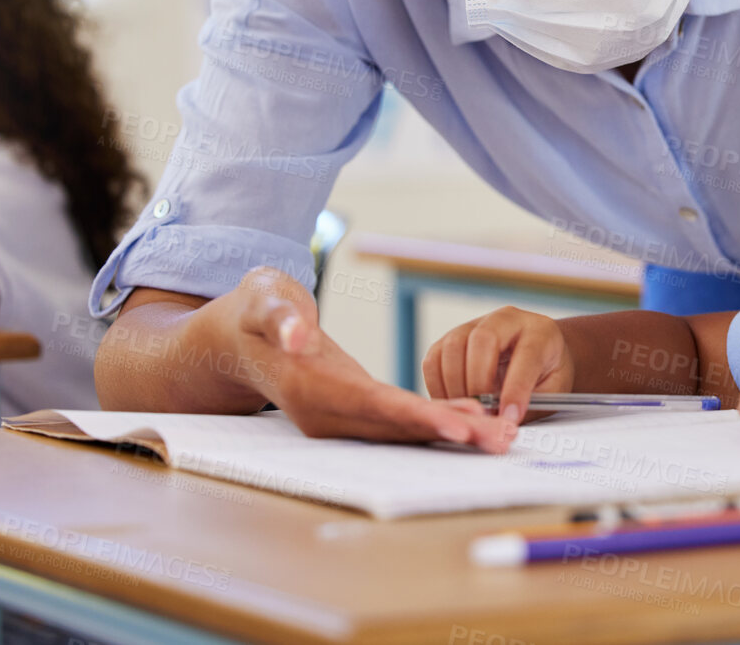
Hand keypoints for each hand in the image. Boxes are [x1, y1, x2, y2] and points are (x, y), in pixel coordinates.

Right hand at [208, 267, 514, 450]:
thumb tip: (298, 338)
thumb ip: (281, 319)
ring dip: (451, 435)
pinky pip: (398, 422)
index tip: (458, 427)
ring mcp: (340, 418)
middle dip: (450, 435)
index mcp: (311, 387)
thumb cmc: (255, 311)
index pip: (372, 406)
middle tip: (500, 440)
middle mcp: (328, 414)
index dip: (417, 417)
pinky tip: (471, 418)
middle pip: (398, 429)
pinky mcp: (352, 411)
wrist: (239, 337)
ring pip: (402, 431)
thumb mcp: (263, 300)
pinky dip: (434, 421)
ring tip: (500, 437)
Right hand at [423, 306, 575, 424]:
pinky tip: (452, 405)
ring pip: (453, 346)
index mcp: (540, 331)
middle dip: (478, 383)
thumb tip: (502, 424)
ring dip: (455, 386)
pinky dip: (437, 385)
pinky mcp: (452, 338)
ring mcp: (476, 325)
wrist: (540, 356)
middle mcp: (506, 320)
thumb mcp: (554, 391)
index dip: (515, 389)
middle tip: (481, 416)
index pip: (527, 353)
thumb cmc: (547, 374)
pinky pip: (434, 358)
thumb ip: (530, 405)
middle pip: (483, 340)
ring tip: (466, 413)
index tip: (508, 418)